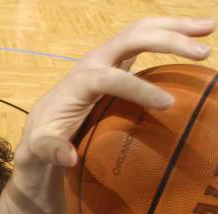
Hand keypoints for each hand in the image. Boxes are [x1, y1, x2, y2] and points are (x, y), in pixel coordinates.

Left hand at [16, 17, 214, 166]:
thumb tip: (68, 158)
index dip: (138, 89)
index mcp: (78, 82)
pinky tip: (195, 37)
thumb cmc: (44, 138)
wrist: (43, 124)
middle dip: (167, 40)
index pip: (111, 78)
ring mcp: (106, 59)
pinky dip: (170, 34)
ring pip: (141, 31)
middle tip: (203, 51)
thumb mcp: (41, 149)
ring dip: (175, 27)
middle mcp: (93, 63)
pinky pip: (144, 40)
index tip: (167, 104)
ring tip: (210, 28)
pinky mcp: (116, 62)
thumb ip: (51, 151)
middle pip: (132, 38)